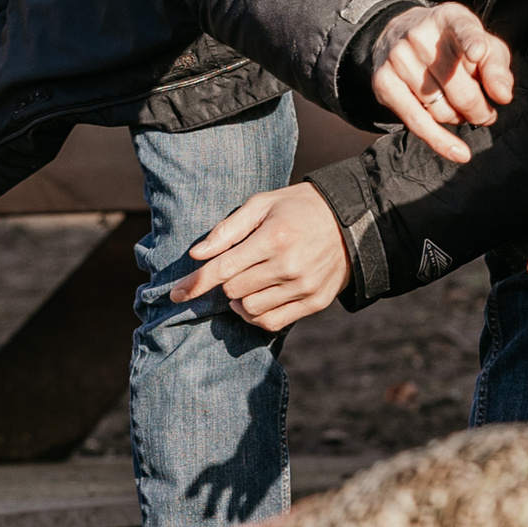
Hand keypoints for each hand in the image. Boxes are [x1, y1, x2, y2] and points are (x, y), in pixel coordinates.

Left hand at [170, 181, 350, 329]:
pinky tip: (256, 300)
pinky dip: (256, 316)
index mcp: (273, 238)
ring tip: (249, 282)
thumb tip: (196, 255)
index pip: (223, 269)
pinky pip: (272, 322)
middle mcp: (289, 266)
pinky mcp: (315, 302)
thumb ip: (227, 229)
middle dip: (226, 282)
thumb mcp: (262, 204)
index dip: (195, 283)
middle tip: (236, 268)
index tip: (176, 294)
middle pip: (233, 291)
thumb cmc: (298, 208)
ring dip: (240, 300)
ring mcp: (304, 287)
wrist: (351, 222)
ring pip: (250, 309)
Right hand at [372, 4, 515, 163]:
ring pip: (441, 109)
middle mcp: (420, 34)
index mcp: (450, 18)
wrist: (399, 35)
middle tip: (487, 114)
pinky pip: (417, 121)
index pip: (463, 29)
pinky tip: (459, 153)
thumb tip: (502, 96)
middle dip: (480, 109)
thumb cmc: (453, 46)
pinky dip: (440, 141)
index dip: (471, 42)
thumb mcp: (482, 46)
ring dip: (459, 119)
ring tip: (463, 112)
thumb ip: (497, 67)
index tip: (477, 53)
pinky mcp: (384, 82)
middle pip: (460, 88)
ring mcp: (398, 58)